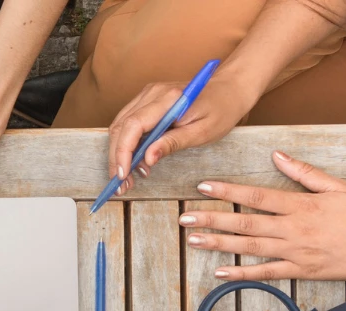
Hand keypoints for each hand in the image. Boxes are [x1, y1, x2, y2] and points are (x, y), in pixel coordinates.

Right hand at [108, 74, 258, 195]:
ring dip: (118, 154)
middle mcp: (152, 93)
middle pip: (120, 127)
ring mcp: (147, 95)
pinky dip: (126, 145)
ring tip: (127, 178)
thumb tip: (147, 158)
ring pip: (119, 127)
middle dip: (116, 158)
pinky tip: (133, 163)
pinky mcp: (146, 101)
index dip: (122, 152)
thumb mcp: (202, 132)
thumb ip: (173, 144)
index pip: (133, 126)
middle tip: (121, 185)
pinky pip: (127, 124)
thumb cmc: (221, 110)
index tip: (122, 175)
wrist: (229, 89)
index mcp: (168, 99)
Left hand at [181, 151, 345, 281]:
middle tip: (184, 218)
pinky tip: (219, 272)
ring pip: (250, 247)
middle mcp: (294, 229)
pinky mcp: (300, 271)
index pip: (257, 195)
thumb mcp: (338, 187)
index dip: (228, 191)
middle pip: (245, 222)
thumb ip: (304, 172)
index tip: (203, 187)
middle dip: (212, 219)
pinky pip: (266, 274)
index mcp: (301, 205)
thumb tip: (276, 154)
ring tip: (192, 240)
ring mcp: (296, 252)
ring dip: (219, 244)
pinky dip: (242, 274)